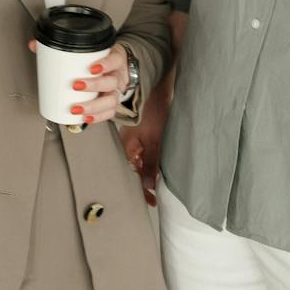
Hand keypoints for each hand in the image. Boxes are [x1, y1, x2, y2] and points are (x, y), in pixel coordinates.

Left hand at [25, 41, 131, 124]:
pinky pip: (109, 113)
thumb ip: (63, 45)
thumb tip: (35, 45)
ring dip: (93, 107)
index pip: (115, 60)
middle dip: (93, 86)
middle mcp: (118, 76)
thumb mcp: (91, 49)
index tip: (92, 68)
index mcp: (115, 60)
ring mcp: (116, 91)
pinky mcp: (112, 103)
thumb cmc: (102, 58)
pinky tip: (85, 118)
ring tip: (76, 108)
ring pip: (111, 101)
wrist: (117, 65)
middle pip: (111, 82)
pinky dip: (97, 118)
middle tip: (76, 86)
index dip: (105, 64)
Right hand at [123, 80, 169, 205]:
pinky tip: (162, 164)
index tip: (152, 201)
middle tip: (158, 195)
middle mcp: (128, 145)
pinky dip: (153, 161)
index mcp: (126, 148)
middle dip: (146, 182)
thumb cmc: (153, 111)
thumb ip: (151, 164)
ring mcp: (135, 140)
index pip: (132, 175)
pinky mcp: (143, 134)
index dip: (142, 190)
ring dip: (150, 171)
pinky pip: (145, 153)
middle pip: (135, 170)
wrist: (158, 88)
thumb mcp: (154, 141)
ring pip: (141, 162)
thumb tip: (149, 186)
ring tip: (162, 182)